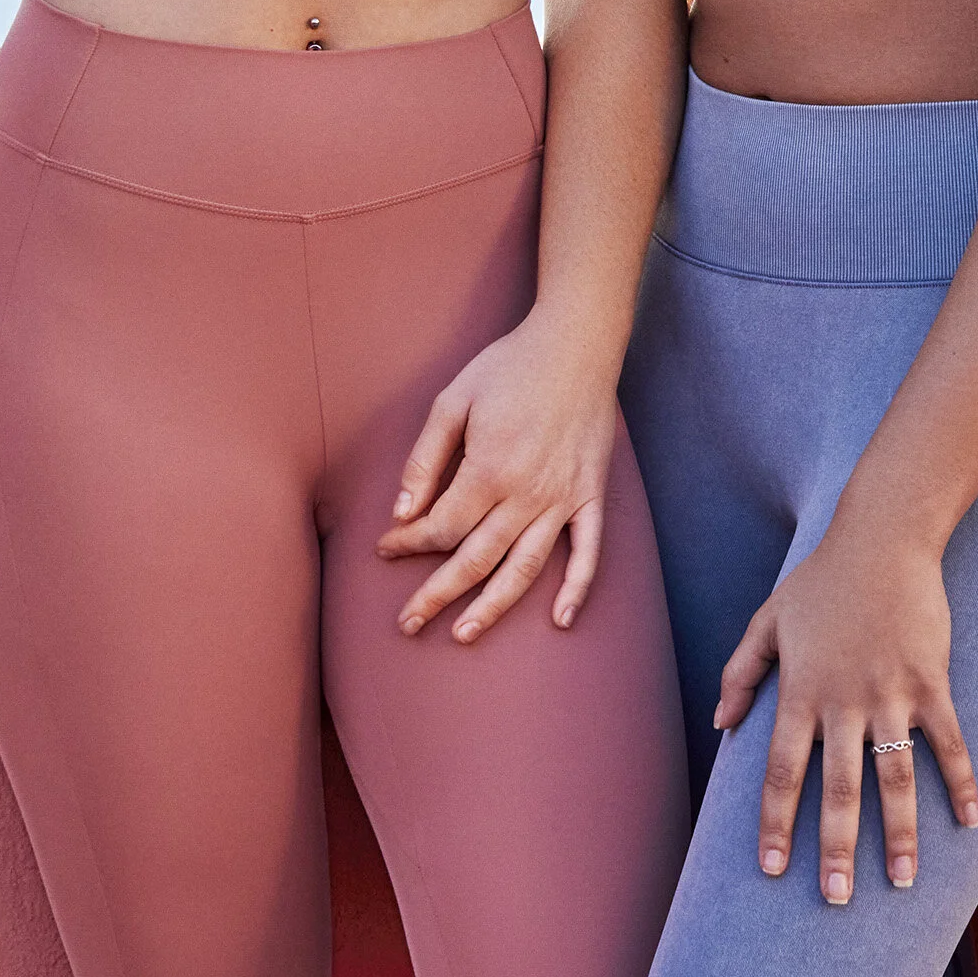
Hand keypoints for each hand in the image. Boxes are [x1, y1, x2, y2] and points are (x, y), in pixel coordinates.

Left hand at [377, 313, 616, 641]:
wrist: (577, 342)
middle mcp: (527, 493)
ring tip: (463, 633)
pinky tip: (559, 620)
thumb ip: (424, 459)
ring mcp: (563, 497)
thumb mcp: (453, 400)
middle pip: (475, 559)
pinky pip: (588, 551)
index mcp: (489, 468)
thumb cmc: (510, 366)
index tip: (385, 549)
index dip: (409, 543)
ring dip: (492, 606)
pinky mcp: (592, 494)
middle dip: (436, 595)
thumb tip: (402, 514)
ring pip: (525, 567)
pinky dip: (577, 588)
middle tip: (408, 622)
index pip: (442, 527)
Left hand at [716, 520, 977, 903]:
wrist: (883, 537)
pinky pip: (949, 742)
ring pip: (894, 777)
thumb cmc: (821, 579)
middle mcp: (844, 700)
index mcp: (800, 690)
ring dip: (898, 833)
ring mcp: (892, 693)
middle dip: (834, 849)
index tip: (772, 870)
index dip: (776, 822)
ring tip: (901, 881)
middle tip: (837, 900)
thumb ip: (741, 672)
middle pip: (837, 788)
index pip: (782, 771)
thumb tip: (722, 725)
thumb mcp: (768, 620)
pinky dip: (961, 783)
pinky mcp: (932, 682)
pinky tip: (969, 822)